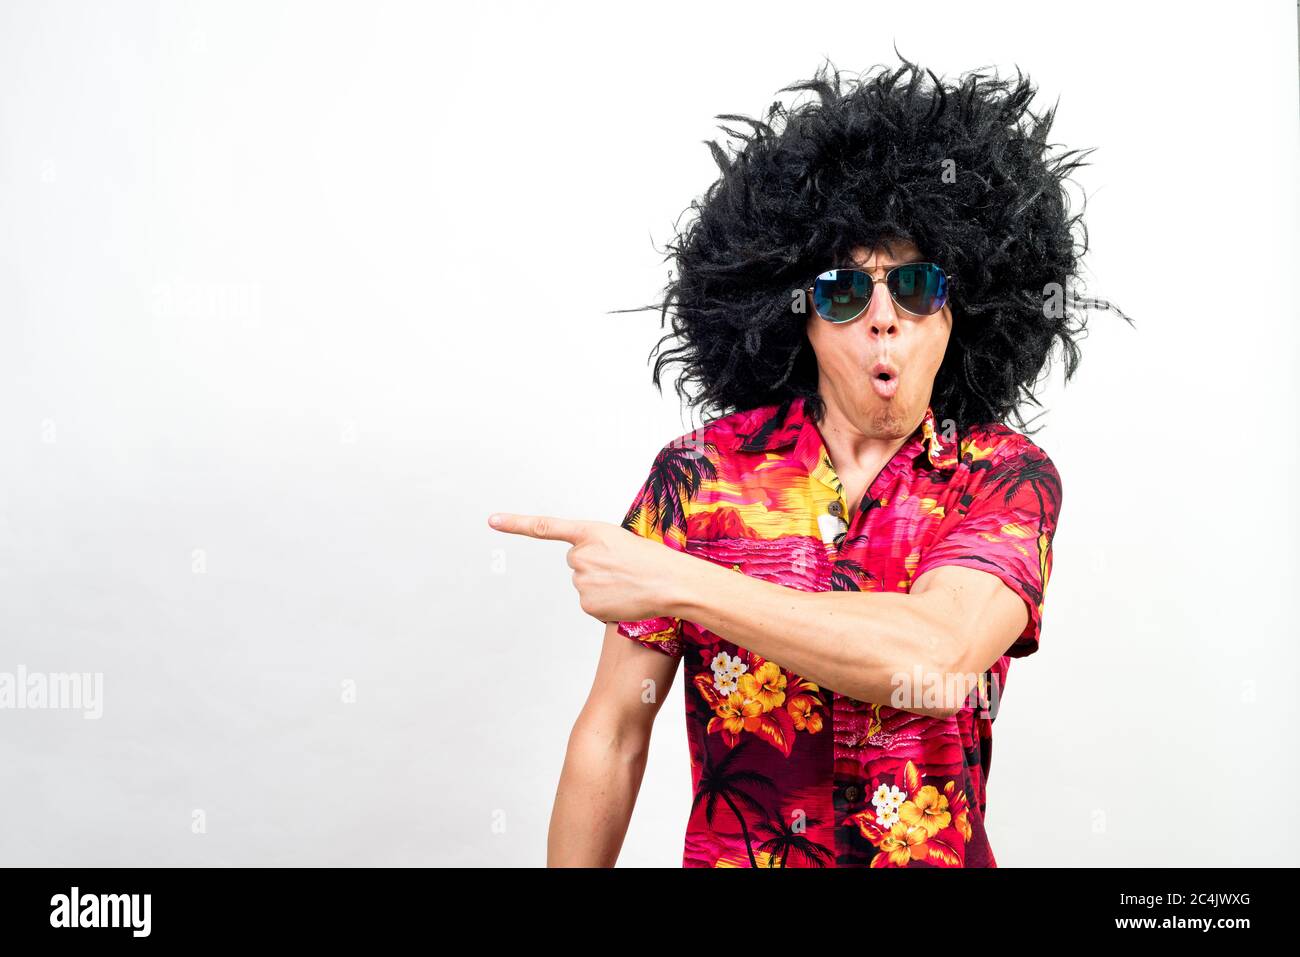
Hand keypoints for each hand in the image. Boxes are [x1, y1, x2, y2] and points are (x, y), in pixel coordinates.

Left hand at [487, 512, 683, 622]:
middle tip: (621, 568)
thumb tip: (583, 569)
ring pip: (584, 583)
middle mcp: (580, 555)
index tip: (492, 521)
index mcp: (590, 532)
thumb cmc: (653, 560)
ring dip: (601, 585)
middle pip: (576, 561)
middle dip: (594, 565)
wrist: (670, 582)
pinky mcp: (587, 604)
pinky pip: (591, 603)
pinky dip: (605, 603)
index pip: (545, 526)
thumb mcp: (622, 541)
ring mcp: (581, 580)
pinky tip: (623, 598)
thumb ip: (597, 548)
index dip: (516, 524)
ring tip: (626, 582)